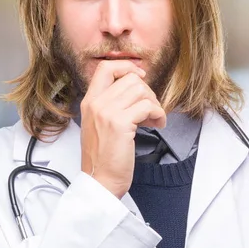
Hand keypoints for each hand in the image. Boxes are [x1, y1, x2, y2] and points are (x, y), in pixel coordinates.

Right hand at [79, 60, 166, 198]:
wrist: (100, 181)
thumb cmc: (104, 157)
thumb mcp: (100, 124)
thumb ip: (112, 105)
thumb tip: (138, 87)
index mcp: (89, 101)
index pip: (106, 67)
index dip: (127, 66)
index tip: (141, 78)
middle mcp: (96, 103)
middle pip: (130, 78)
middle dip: (148, 92)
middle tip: (150, 110)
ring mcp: (106, 112)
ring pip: (141, 90)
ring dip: (154, 103)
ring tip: (154, 119)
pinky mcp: (120, 124)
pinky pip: (148, 106)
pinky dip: (158, 114)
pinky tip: (157, 125)